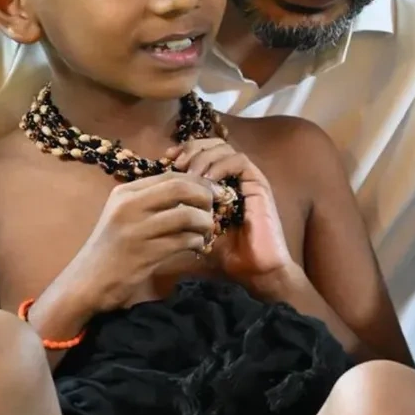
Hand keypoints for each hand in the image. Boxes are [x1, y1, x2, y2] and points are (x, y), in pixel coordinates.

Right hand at [62, 172, 217, 314]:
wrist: (86, 282)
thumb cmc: (110, 249)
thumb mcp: (124, 216)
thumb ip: (150, 201)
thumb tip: (193, 191)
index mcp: (124, 192)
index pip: (171, 176)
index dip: (198, 182)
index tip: (212, 193)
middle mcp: (128, 206)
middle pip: (180, 188)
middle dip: (205, 197)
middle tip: (215, 210)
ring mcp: (136, 230)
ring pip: (186, 215)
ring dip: (204, 223)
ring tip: (207, 231)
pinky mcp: (145, 254)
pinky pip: (183, 241)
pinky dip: (196, 242)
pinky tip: (197, 247)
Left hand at [166, 136, 292, 284]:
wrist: (256, 271)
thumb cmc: (226, 253)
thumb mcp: (194, 230)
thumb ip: (182, 211)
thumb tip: (156, 198)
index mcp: (218, 183)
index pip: (201, 152)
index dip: (184, 151)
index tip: (166, 160)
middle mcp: (233, 177)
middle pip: (212, 144)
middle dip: (192, 148)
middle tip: (176, 163)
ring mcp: (246, 179)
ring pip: (224, 148)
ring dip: (203, 156)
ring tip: (189, 172)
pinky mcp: (258, 184)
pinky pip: (239, 161)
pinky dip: (220, 165)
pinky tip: (206, 180)